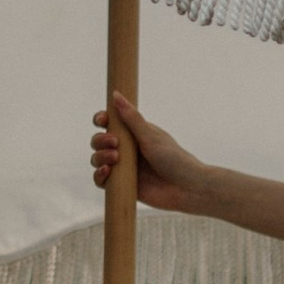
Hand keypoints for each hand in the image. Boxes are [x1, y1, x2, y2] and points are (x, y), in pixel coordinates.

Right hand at [91, 91, 203, 213]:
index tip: (102, 121)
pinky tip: (106, 172)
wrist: (186, 188)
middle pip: (99, 141)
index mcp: (134, 134)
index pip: (110, 123)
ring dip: (99, 156)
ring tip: (115, 158)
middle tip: (114, 143)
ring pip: (97, 159)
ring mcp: (123, 168)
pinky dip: (98, 175)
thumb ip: (132, 117)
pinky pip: (101, 180)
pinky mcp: (122, 186)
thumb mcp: (151, 136)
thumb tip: (115, 94)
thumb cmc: (174, 159)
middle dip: (100, 140)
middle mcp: (126, 150)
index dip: (101, 120)